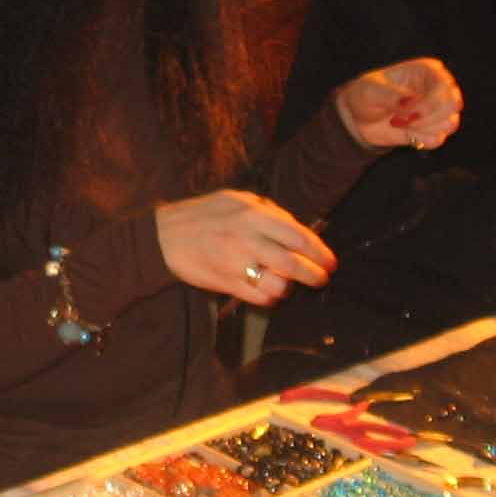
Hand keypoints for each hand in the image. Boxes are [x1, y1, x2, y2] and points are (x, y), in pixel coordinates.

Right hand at [154, 189, 334, 307]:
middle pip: (293, 264)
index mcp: (253, 215)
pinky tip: (270, 291)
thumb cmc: (203, 214)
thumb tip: (297, 228)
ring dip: (289, 287)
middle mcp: (248, 239)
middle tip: (321, 278)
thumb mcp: (236, 199)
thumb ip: (267, 211)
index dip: (320, 252)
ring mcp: (237, 263)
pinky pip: (259, 297)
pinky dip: (270, 297)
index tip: (330, 262)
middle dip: (314, 275)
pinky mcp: (227, 283)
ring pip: (278, 285)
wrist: (165, 236)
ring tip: (289, 284)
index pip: (298, 237)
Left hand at [334, 57, 462, 151]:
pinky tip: (406, 131)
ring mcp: (439, 109)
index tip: (402, 108)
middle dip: (425, 117)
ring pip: (450, 123)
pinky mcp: (435, 129)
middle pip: (453, 104)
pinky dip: (420, 139)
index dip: (426, 102)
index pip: (445, 85)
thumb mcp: (369, 90)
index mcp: (428, 70)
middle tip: (400, 118)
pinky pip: (439, 139)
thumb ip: (388, 93)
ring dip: (421, 128)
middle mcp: (439, 87)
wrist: (360, 119)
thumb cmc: (366, 95)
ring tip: (399, 122)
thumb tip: (407, 100)